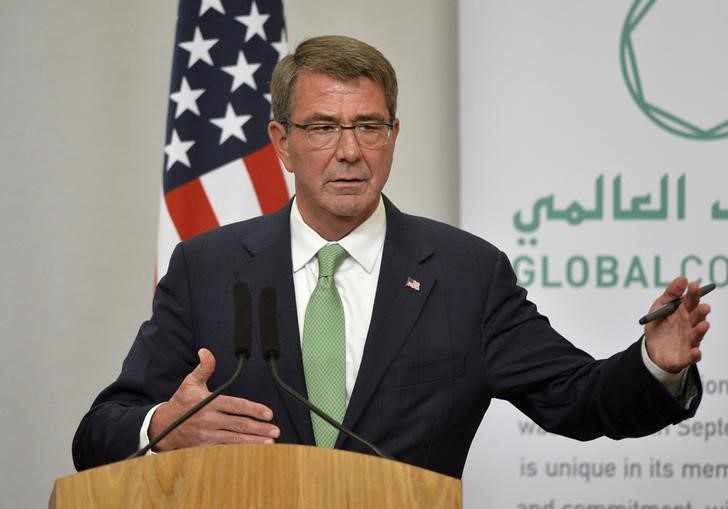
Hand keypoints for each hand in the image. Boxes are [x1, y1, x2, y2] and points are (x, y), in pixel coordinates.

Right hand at [149, 348, 279, 450]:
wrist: (163, 426)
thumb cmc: (181, 402)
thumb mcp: (190, 382)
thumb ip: (203, 368)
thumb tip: (206, 352)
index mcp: (208, 403)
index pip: (235, 406)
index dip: (253, 409)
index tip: (268, 413)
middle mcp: (209, 420)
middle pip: (239, 425)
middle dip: (259, 428)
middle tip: (275, 430)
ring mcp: (207, 435)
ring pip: (235, 439)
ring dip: (254, 442)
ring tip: (270, 443)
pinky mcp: (204, 447)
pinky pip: (225, 449)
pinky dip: (240, 451)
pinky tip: (253, 452)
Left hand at [644, 277, 710, 372]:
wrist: (652, 349)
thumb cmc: (660, 326)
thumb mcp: (660, 307)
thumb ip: (671, 293)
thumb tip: (682, 278)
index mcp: (683, 313)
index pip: (691, 301)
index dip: (693, 294)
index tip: (694, 285)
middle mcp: (689, 326)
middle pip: (696, 318)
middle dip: (700, 312)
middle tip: (703, 306)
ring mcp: (689, 341)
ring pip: (697, 335)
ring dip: (700, 330)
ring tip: (703, 325)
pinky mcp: (685, 356)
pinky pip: (691, 356)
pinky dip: (694, 355)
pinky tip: (695, 351)